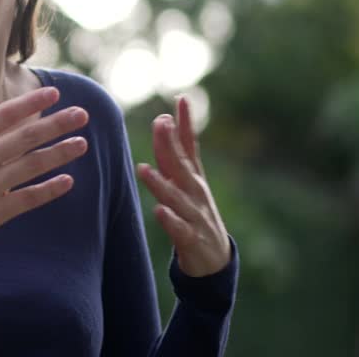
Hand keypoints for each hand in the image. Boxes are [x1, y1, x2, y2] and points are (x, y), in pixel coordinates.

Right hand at [0, 76, 89, 263]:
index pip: (0, 117)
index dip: (29, 104)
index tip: (53, 94)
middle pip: (23, 139)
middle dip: (56, 125)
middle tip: (82, 114)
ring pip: (30, 168)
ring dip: (59, 154)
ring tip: (82, 143)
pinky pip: (25, 201)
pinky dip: (47, 191)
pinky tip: (67, 181)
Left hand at [136, 95, 230, 276]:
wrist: (215, 259)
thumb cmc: (195, 214)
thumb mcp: (187, 183)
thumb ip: (175, 155)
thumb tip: (164, 122)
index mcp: (193, 178)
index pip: (190, 146)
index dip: (185, 124)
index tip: (181, 99)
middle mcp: (195, 192)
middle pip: (181, 166)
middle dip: (170, 144)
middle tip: (161, 122)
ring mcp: (195, 215)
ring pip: (176, 197)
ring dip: (160, 183)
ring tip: (143, 168)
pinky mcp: (191, 239)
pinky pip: (179, 229)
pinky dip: (170, 220)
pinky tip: (160, 211)